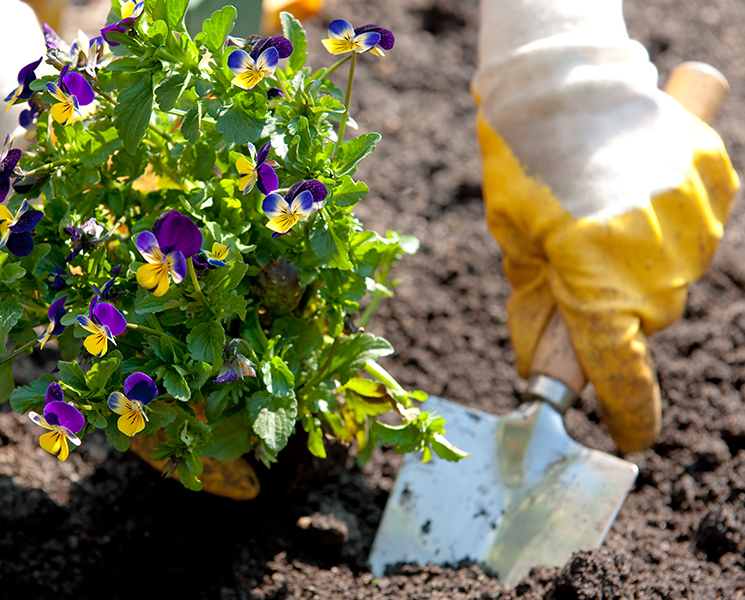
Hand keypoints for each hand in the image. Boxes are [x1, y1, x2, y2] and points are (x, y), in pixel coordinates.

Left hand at [473, 1, 739, 452]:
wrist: (563, 78)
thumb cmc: (523, 164)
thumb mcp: (515, 244)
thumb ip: (538, 310)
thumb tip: (543, 369)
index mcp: (594, 279)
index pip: (618, 372)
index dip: (626, 413)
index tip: (630, 440)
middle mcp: (655, 262)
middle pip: (642, 321)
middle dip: (610, 307)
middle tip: (577, 259)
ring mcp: (694, 222)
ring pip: (672, 277)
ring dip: (639, 263)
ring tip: (603, 209)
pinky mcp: (715, 184)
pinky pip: (694, 229)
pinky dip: (666, 224)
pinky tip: (635, 190)